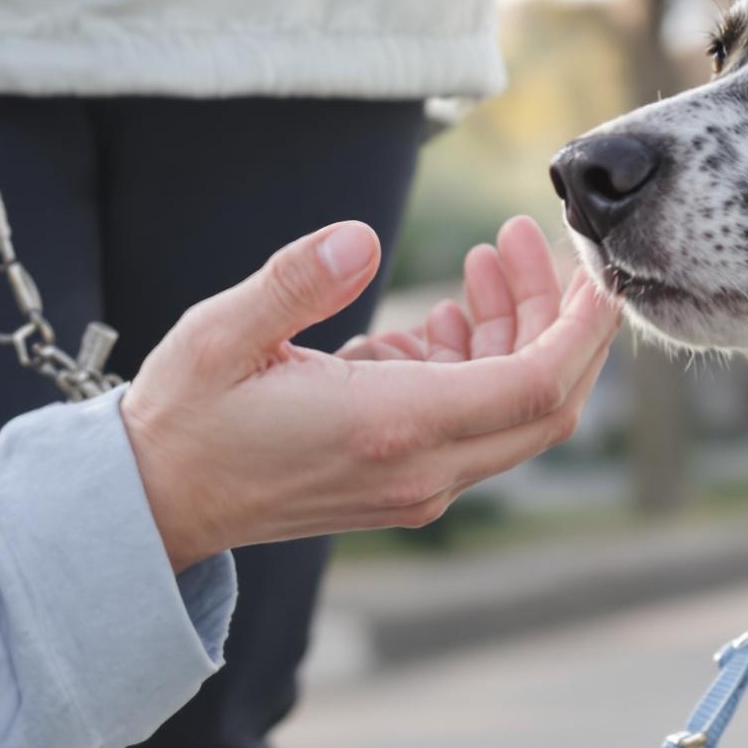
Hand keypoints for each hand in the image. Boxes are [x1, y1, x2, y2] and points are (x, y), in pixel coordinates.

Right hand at [121, 216, 619, 570]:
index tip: (594, 267)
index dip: (582, 327)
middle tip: (518, 240)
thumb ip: (295, 282)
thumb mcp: (220, 334)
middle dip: (554, 316)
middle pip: (544, 400)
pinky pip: (470, 423)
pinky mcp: (401, 482)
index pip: (536, 387)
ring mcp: (415, 483)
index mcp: (392, 429)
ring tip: (478, 263)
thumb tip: (360, 239)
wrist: (153, 508)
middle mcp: (420, 469)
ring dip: (511, 333)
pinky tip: (431, 321)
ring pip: (510, 409)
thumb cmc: (184, 420)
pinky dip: (472, 364)